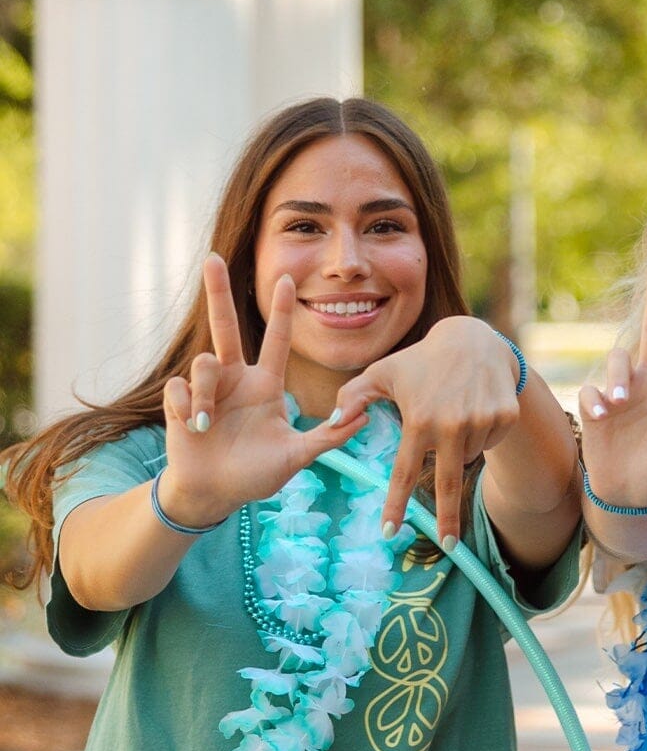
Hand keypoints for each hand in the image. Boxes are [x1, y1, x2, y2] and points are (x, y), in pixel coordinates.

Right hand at [159, 254, 367, 525]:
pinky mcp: (180, 400)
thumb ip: (328, 438)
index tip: (288, 280)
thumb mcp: (297, 456)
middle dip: (217, 292)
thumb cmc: (257, 474)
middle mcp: (235, 379)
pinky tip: (194, 427)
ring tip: (208, 425)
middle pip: (225, 327)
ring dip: (207, 393)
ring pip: (204, 363)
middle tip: (213, 257)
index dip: (281, 312)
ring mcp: (207, 388)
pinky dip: (189, 408)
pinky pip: (181, 388)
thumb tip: (363, 417)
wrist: (216, 493)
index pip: (275, 341)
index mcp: (265, 386)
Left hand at [336, 315, 523, 547]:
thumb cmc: (420, 361)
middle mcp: (452, 425)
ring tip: (454, 414)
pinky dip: (480, 435)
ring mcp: (482, 422)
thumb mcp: (382, 372)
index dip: (396, 504)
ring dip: (458, 448)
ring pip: (467, 457)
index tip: (389, 531)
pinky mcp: (505, 418)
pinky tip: (474, 409)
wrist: (474, 341)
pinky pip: (488, 444)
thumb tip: (332, 422)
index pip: (404, 472)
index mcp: (419, 419)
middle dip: (448, 519)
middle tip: (447, 545)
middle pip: (448, 484)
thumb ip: (352, 396)